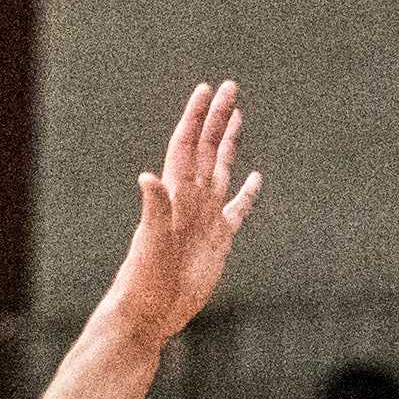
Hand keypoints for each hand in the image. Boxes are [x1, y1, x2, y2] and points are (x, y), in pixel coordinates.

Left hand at [103, 82, 263, 347]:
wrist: (151, 312)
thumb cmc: (144, 279)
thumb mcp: (150, 242)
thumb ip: (153, 208)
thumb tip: (146, 176)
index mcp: (175, 195)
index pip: (187, 145)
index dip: (196, 117)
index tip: (206, 90)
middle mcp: (191, 200)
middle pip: (208, 149)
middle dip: (217, 118)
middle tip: (229, 87)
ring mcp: (205, 218)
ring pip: (221, 171)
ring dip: (228, 143)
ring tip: (236, 117)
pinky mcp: (218, 240)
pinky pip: (236, 209)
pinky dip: (246, 193)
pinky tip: (254, 178)